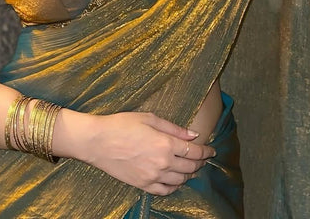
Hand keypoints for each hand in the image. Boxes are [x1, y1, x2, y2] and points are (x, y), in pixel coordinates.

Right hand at [82, 111, 215, 195]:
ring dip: (189, 173)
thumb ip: (174, 128)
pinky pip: (166, 191)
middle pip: (190, 166)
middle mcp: (163, 163)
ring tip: (191, 167)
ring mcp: (153, 176)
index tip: (212, 150)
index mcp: (165, 144)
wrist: (97, 142)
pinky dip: (174, 186)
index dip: (206, 151)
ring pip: (180, 180)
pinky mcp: (143, 185)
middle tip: (203, 158)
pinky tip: (175, 179)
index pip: (194, 151)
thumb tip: (193, 135)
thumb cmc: (121, 124)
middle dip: (200, 162)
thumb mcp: (149, 118)